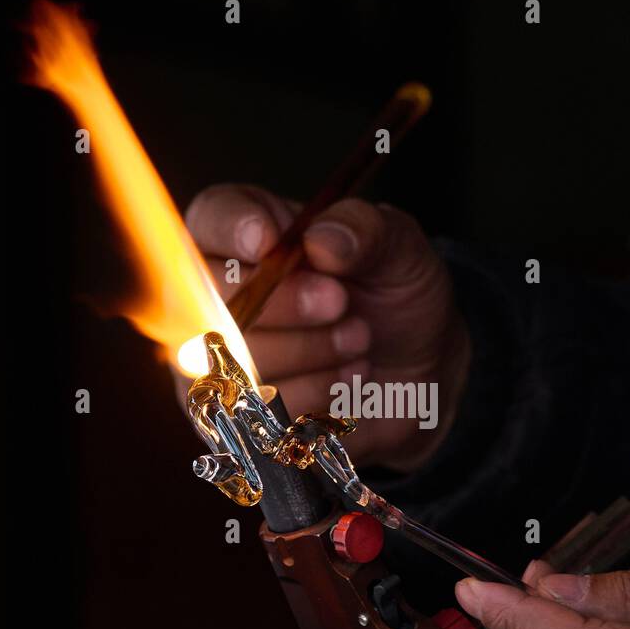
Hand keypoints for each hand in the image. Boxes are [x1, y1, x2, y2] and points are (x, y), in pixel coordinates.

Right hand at [184, 184, 468, 470]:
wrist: (418, 373)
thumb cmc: (395, 299)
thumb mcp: (400, 251)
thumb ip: (366, 231)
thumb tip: (321, 239)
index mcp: (252, 232)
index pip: (212, 218)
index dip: (231, 229)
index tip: (269, 243)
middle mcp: (222, 292)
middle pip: (210, 294)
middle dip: (281, 301)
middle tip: (340, 301)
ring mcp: (221, 355)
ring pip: (234, 355)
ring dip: (308, 349)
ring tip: (359, 339)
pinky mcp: (238, 410)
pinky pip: (257, 405)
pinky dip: (313, 390)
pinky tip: (348, 377)